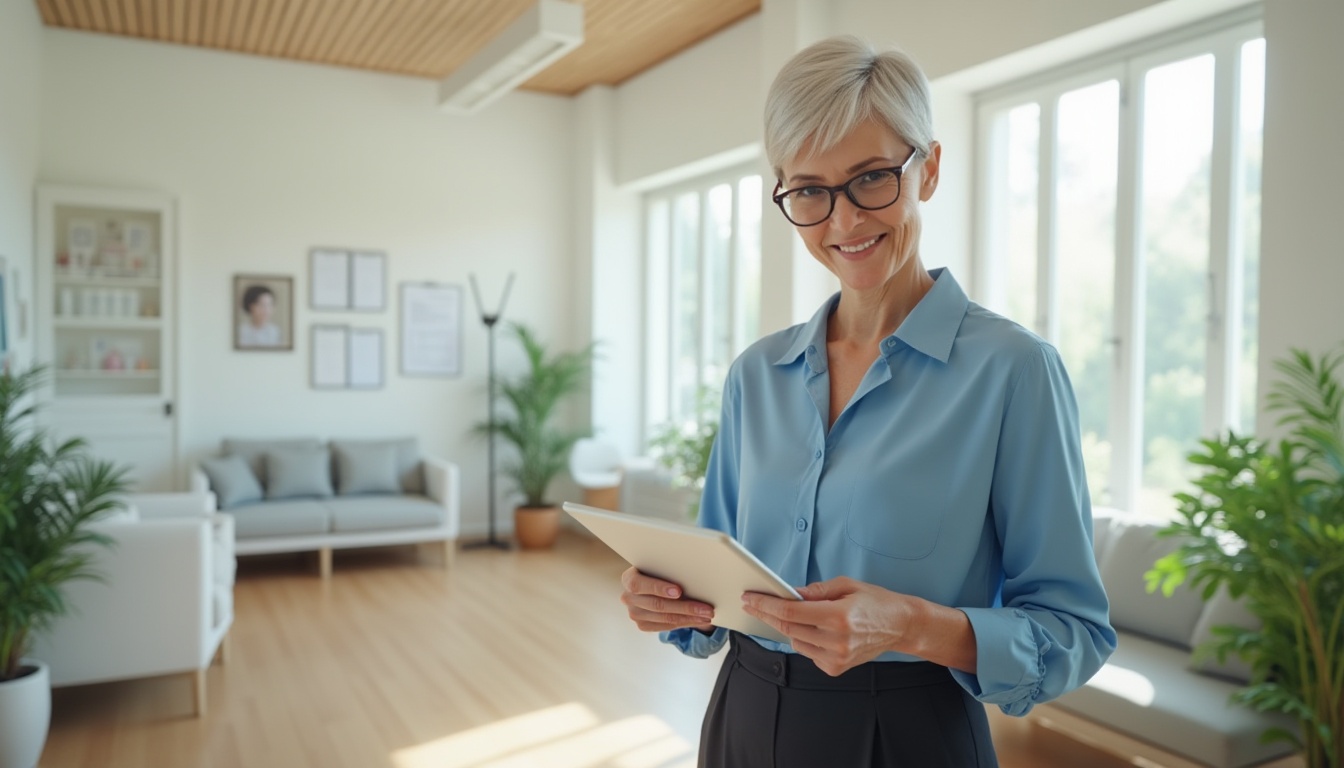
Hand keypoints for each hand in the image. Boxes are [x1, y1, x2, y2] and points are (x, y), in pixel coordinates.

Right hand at [620, 567, 715, 633]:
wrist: (650, 584)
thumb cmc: (658, 572)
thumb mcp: (659, 567)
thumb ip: (669, 571)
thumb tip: (694, 575)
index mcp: (629, 579)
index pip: (639, 584)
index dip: (659, 588)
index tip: (679, 591)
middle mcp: (628, 597)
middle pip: (657, 605)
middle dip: (685, 607)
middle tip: (706, 609)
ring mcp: (634, 613)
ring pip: (665, 618)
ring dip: (690, 618)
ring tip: (707, 616)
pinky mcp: (642, 625)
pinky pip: (666, 626)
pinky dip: (685, 623)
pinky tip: (698, 620)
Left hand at [741, 577, 917, 675]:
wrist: (901, 626)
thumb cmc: (875, 602)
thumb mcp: (846, 585)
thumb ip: (815, 591)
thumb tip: (789, 593)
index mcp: (837, 617)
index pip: (790, 611)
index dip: (766, 604)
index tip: (750, 598)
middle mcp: (836, 640)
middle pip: (788, 628)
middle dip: (767, 614)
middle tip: (752, 604)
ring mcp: (836, 658)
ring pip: (795, 642)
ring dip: (788, 628)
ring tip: (788, 614)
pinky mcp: (836, 668)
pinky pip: (808, 653)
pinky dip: (804, 640)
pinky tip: (814, 630)